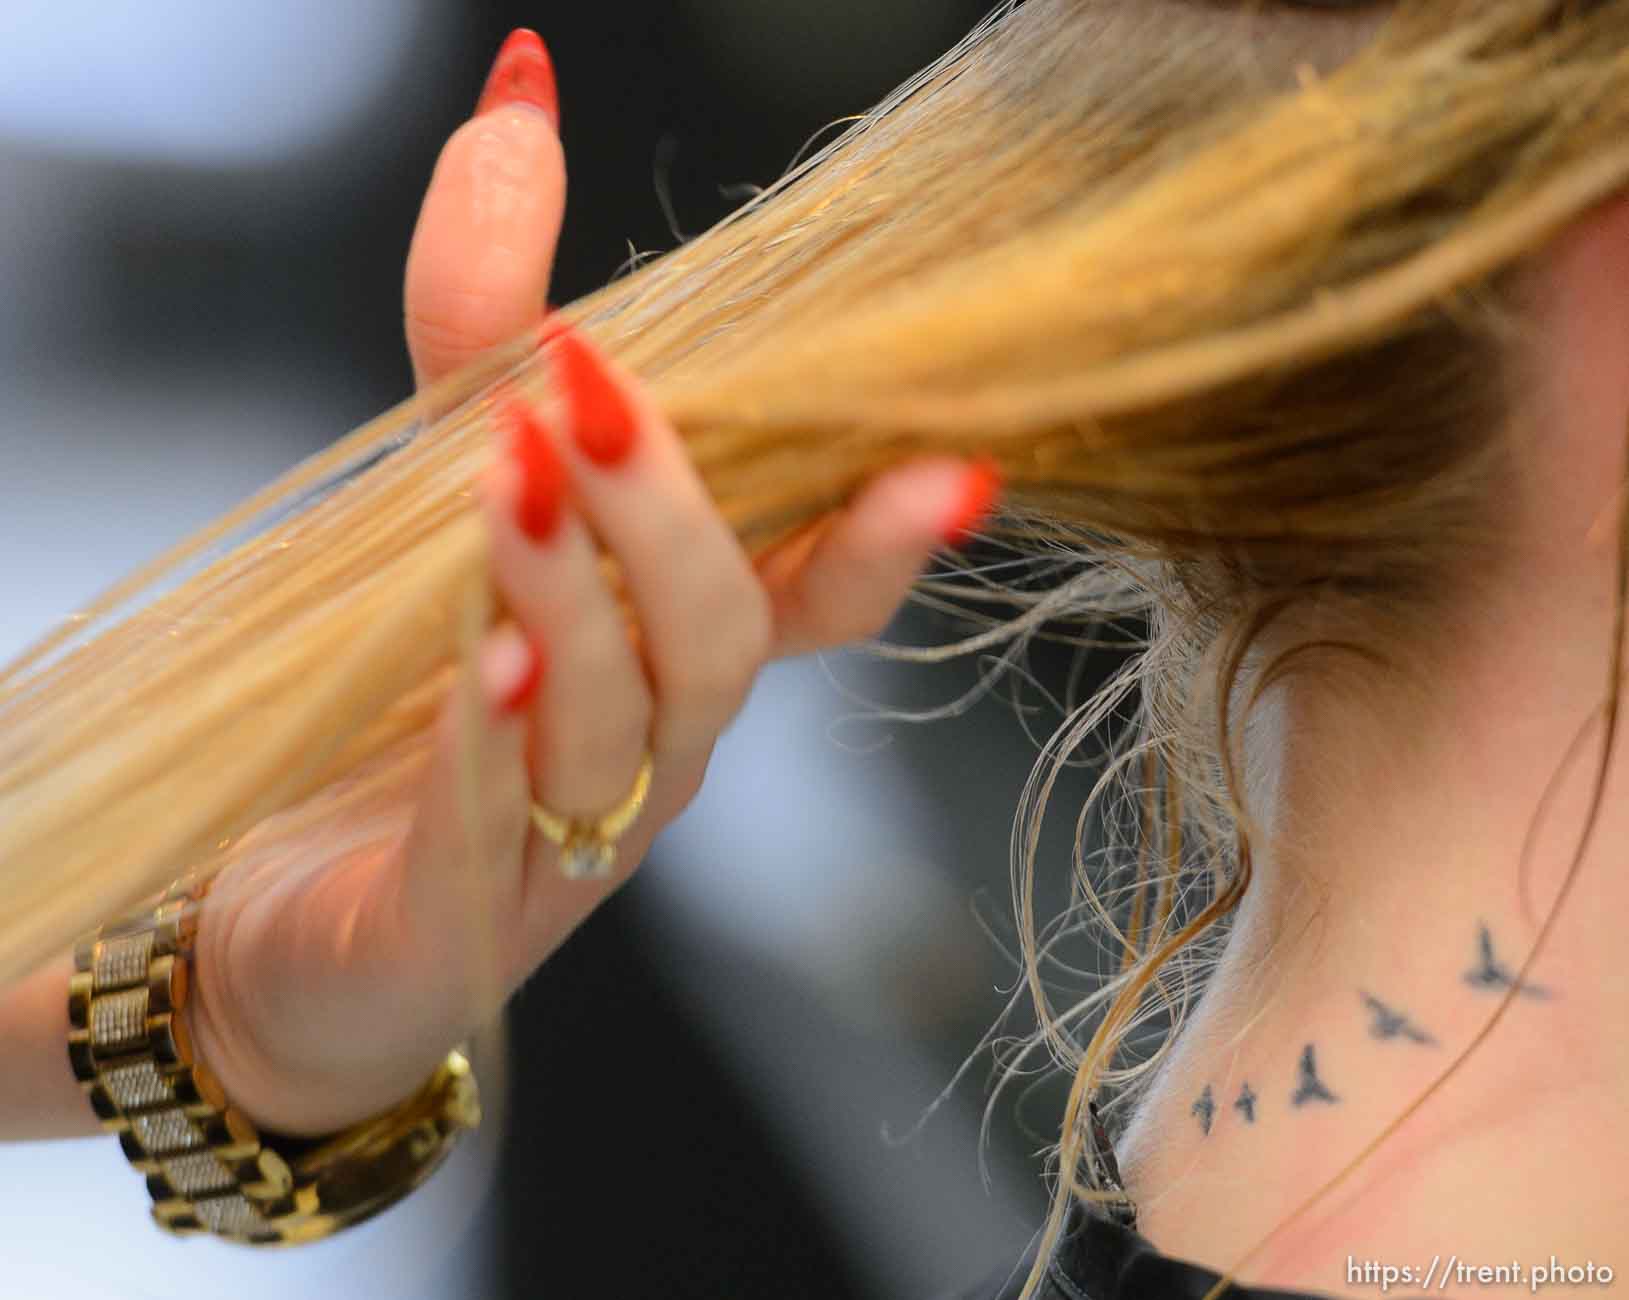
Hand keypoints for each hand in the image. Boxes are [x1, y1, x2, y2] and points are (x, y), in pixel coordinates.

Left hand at [186, 30, 998, 1135]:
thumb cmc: (411, 678)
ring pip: (628, 719)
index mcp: (678, 644)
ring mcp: (565, 831)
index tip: (953, 462)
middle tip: (593, 389)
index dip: (887, 538)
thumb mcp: (444, 477)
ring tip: (507, 476)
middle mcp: (654, 735)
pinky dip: (498, 743)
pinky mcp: (458, 908)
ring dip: (582, 595)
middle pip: (725, 637)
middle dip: (679, 516)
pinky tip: (486, 668)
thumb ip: (487, 307)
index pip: (815, 593)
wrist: (282, 901)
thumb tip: (524, 79)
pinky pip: (498, 827)